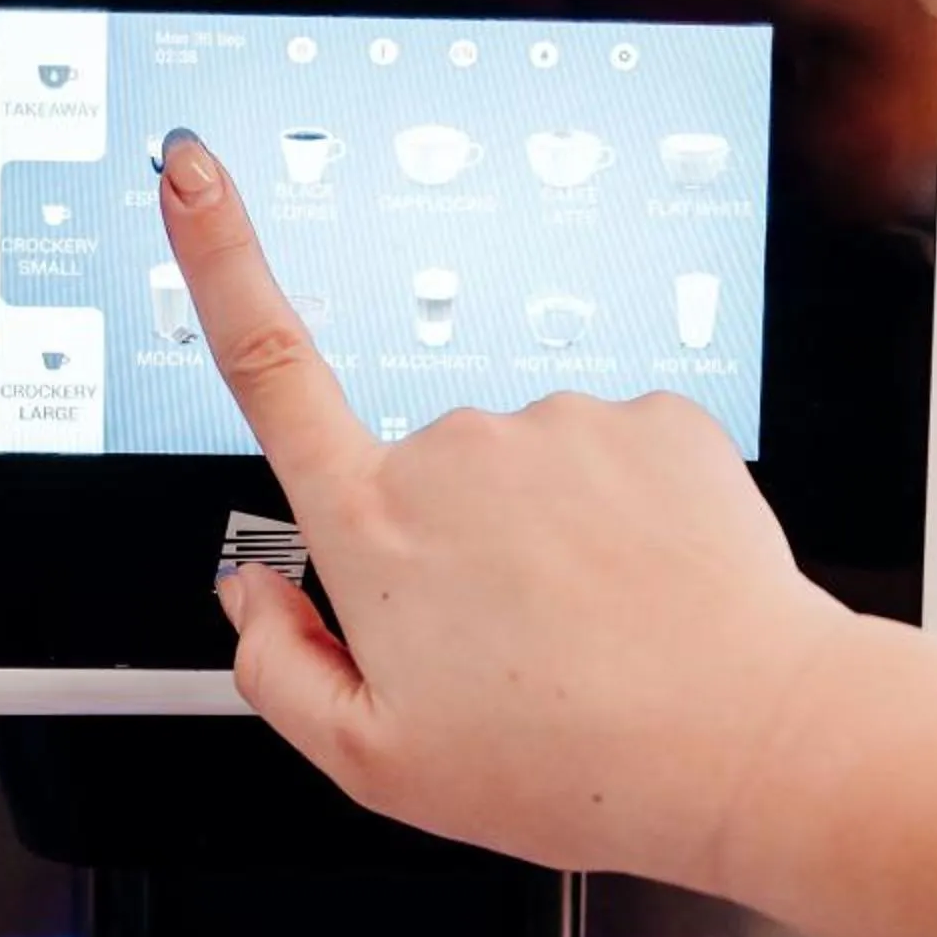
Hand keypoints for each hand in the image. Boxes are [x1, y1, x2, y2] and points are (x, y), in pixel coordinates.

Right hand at [157, 130, 847, 888]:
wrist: (745, 744)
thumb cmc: (566, 766)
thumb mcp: (375, 767)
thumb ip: (276, 672)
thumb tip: (249, 597)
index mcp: (374, 529)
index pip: (269, 370)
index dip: (218, 259)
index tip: (191, 169)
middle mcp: (458, 450)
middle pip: (422, 479)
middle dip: (451, 549)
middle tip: (514, 655)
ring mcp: (560, 424)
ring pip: (526, 473)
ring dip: (547, 538)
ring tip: (595, 636)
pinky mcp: (655, 415)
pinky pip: (615, 458)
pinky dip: (626, 519)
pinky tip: (649, 593)